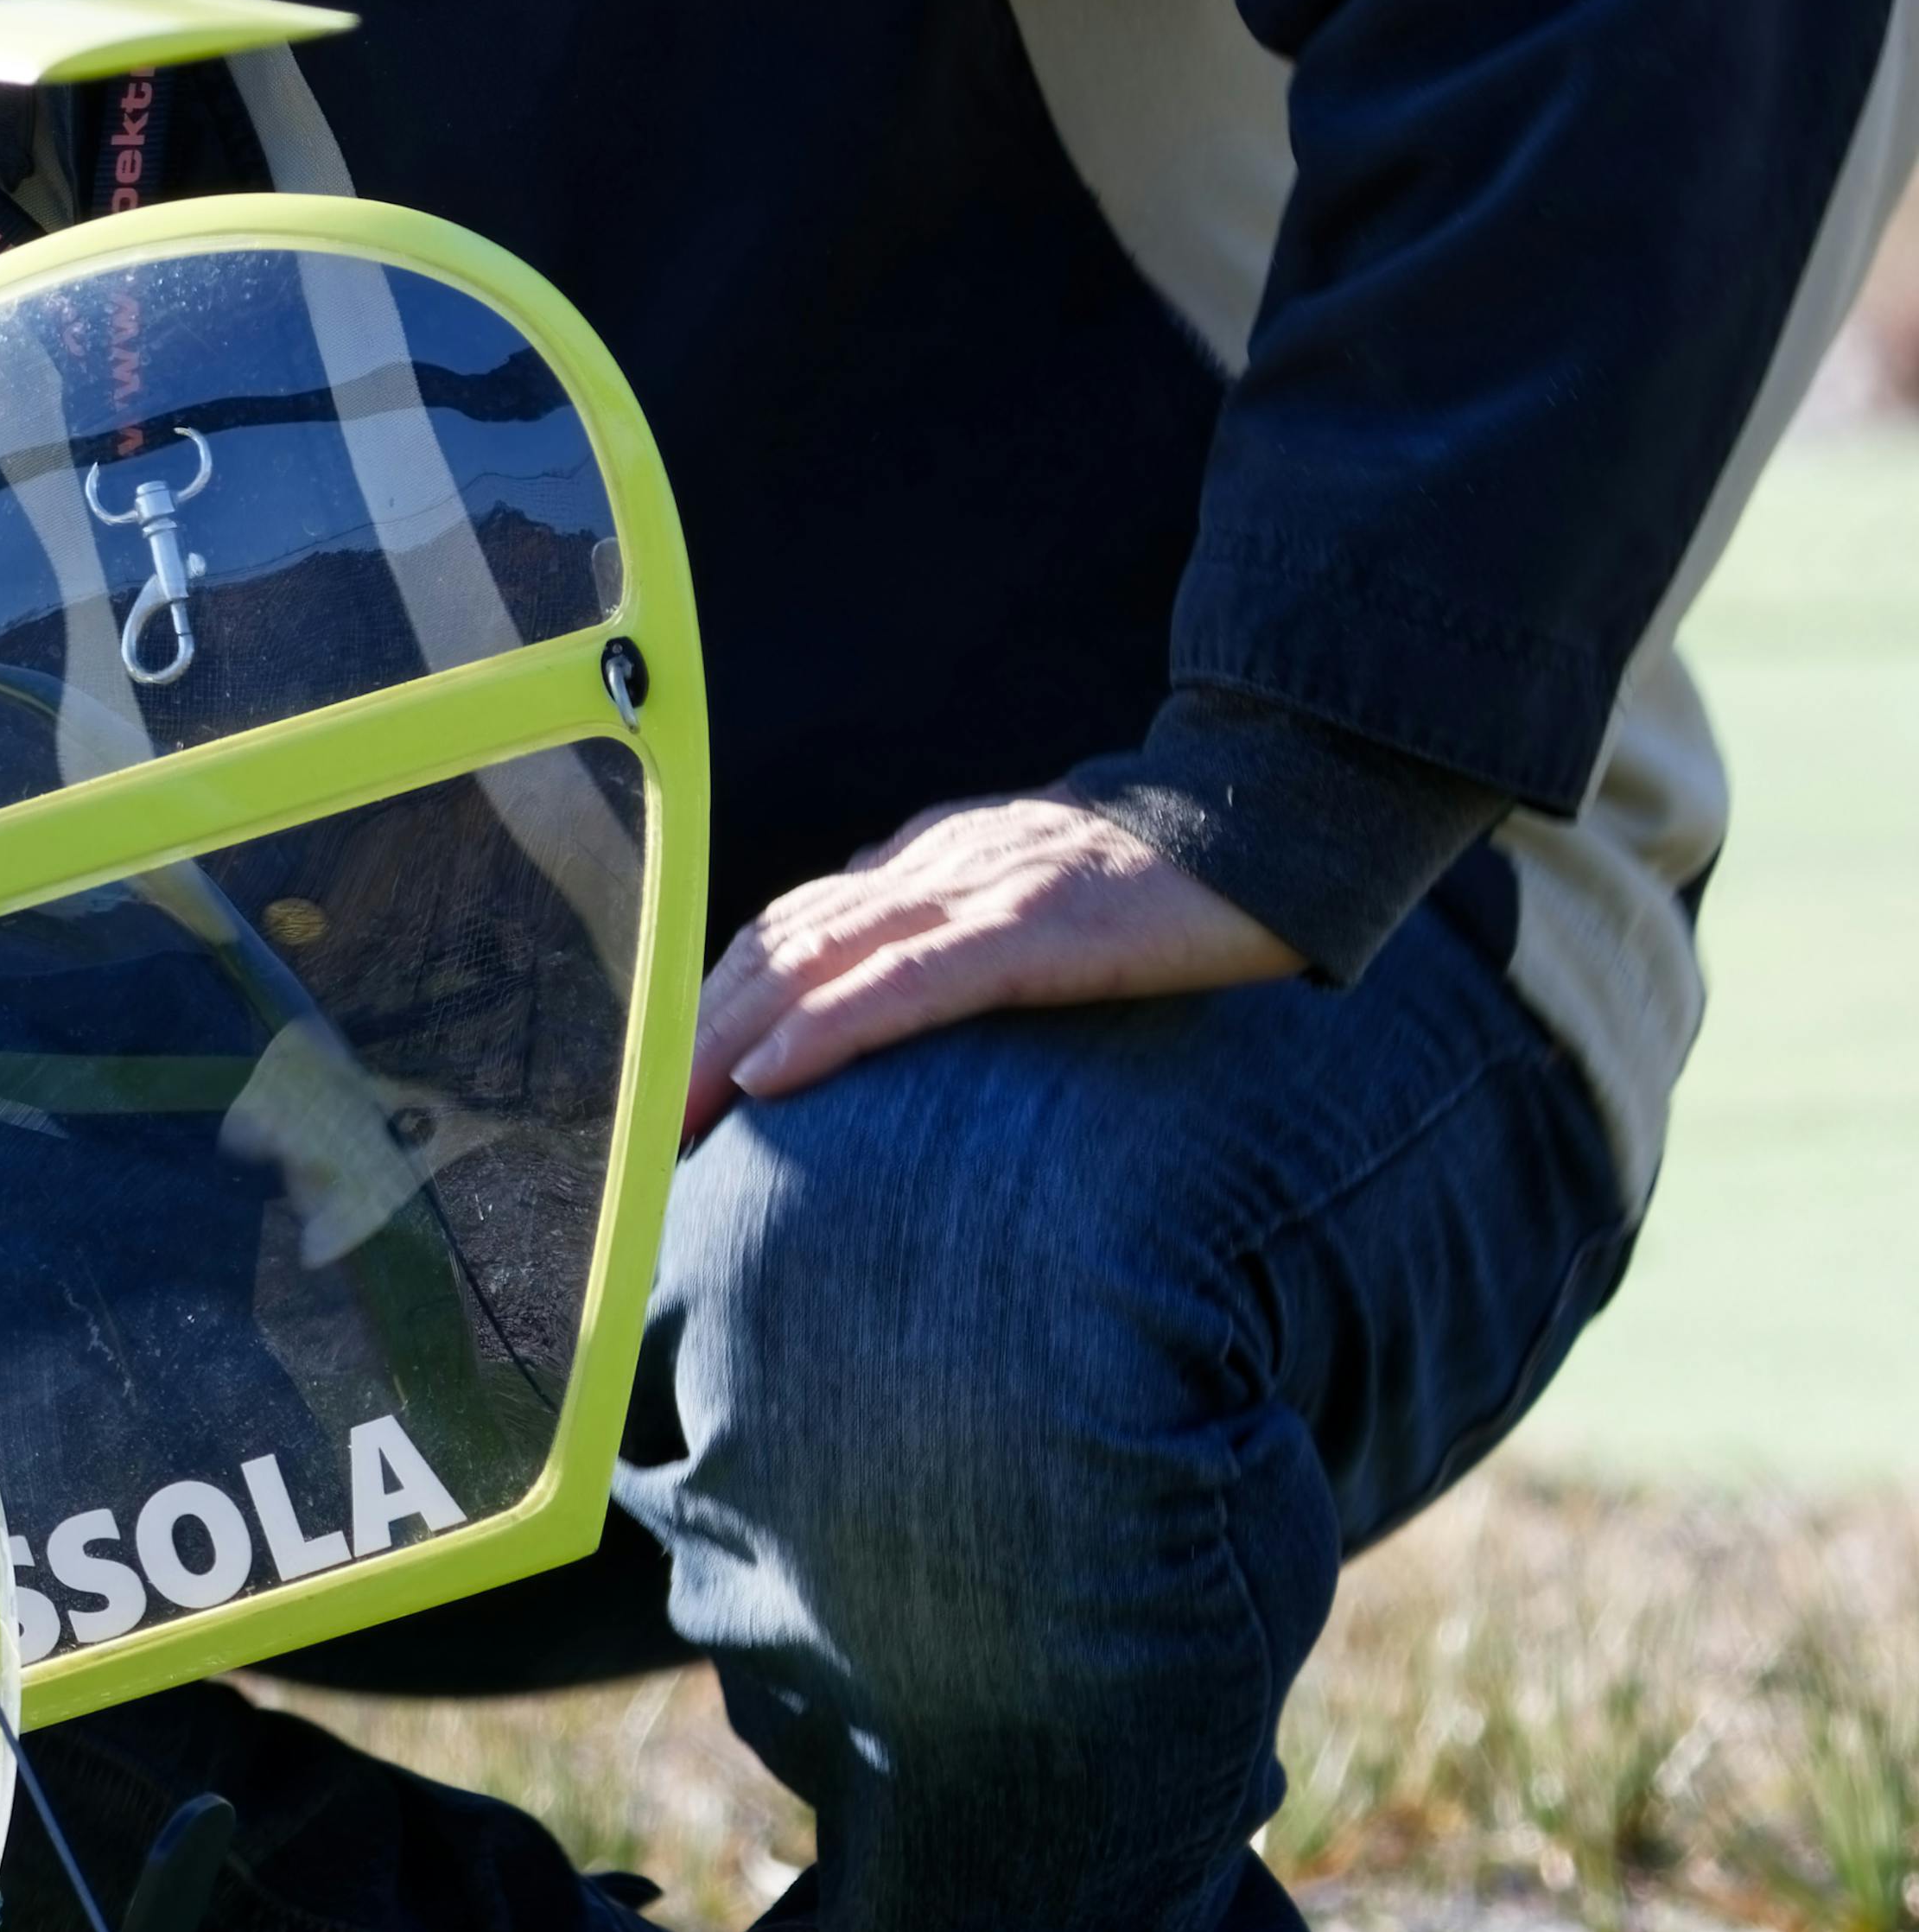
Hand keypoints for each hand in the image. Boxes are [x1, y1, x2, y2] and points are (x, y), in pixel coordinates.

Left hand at [687, 794, 1296, 1133]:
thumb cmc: (1172, 884)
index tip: (675, 1065)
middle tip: (650, 1111)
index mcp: (933, 860)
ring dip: (733, 1041)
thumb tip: (906, 996)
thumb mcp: (1044, 906)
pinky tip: (770, 1076)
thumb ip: (971, 935)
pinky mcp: (1034, 929)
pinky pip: (906, 984)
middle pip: (781, 947)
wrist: (1281, 820)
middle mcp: (934, 866)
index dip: (724, 995)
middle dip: (704, 1029)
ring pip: (817, 964)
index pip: (794, 926)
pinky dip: (825, 1029)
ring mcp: (980, 892)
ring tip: (677, 1109)